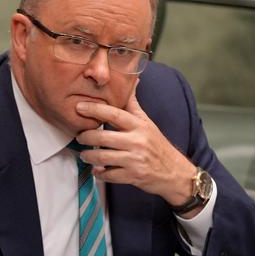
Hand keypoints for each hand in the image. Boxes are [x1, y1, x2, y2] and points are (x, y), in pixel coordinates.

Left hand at [75, 82, 196, 211]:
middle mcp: (137, 141)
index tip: (79, 107)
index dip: (94, 109)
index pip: (114, 113)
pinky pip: (109, 174)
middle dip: (86, 136)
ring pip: (103, 157)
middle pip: (103, 137)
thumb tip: (132, 79)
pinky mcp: (133, 176)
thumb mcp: (147, 122)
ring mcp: (135, 160)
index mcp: (139, 125)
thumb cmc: (157, 144)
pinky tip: (96, 169)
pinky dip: (99, 173)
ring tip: (84, 154)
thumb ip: (133, 104)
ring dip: (89, 156)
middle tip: (79, 136)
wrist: (175, 172)